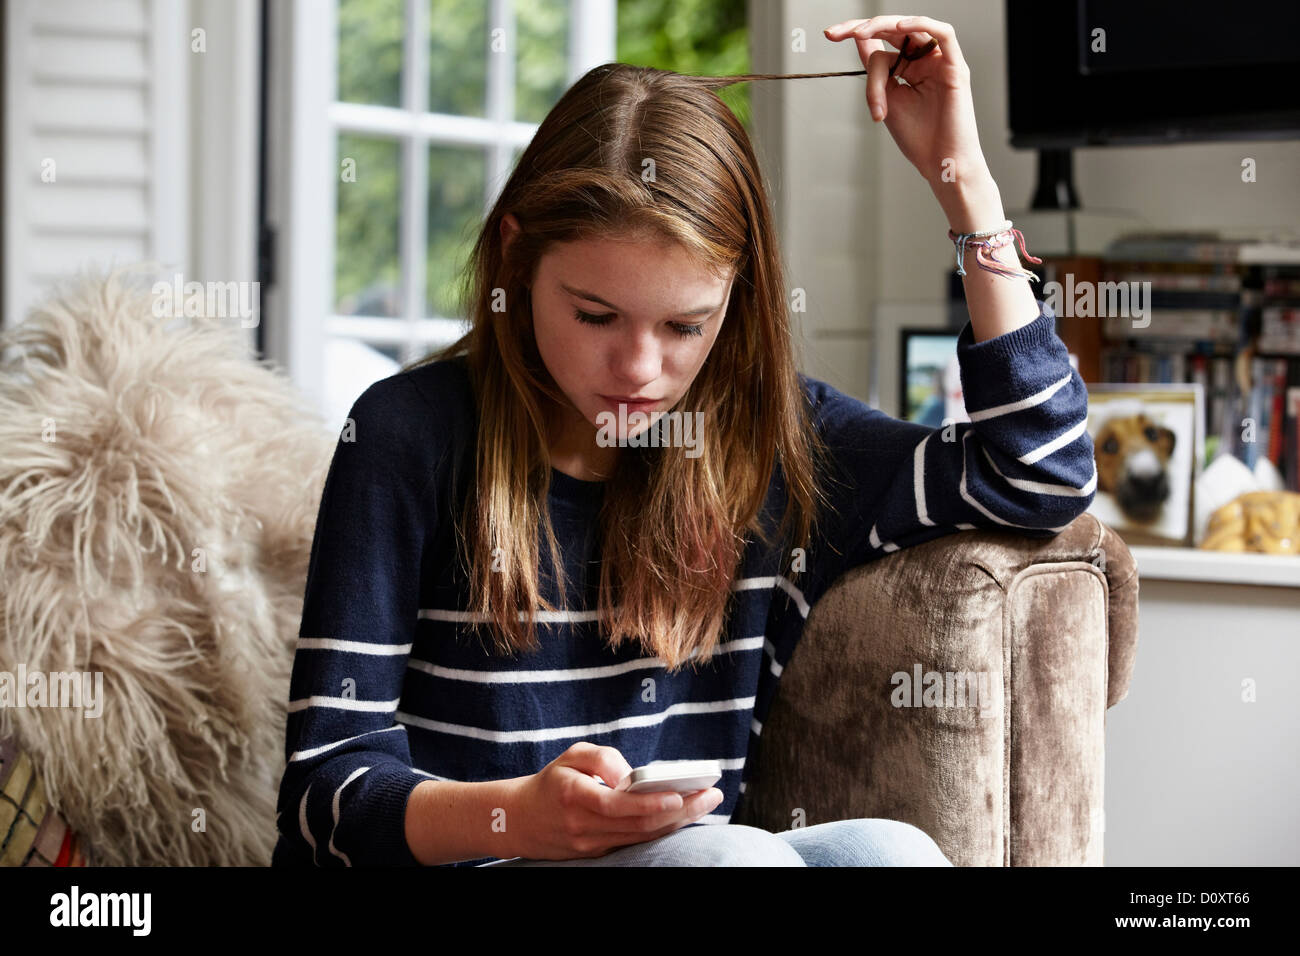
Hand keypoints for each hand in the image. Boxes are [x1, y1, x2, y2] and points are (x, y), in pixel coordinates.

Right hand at [507, 742, 723, 860]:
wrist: (520, 820)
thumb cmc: (551, 782)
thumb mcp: (571, 755)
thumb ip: (603, 758)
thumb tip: (632, 775)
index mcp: (574, 796)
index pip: (617, 805)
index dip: (650, 802)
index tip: (679, 793)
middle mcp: (583, 826)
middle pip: (639, 824)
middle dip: (680, 811)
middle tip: (711, 796)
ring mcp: (591, 845)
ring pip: (641, 837)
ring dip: (676, 823)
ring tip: (705, 804)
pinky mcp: (597, 853)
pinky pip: (635, 843)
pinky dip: (661, 830)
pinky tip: (683, 817)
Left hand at [824, 15, 990, 189]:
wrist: (940, 163)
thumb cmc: (917, 138)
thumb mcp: (886, 99)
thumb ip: (876, 71)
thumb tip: (859, 41)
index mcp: (907, 68)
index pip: (880, 42)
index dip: (855, 34)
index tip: (829, 35)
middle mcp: (924, 60)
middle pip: (893, 29)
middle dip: (862, 27)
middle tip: (836, 33)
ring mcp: (940, 62)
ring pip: (911, 31)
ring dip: (884, 26)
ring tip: (860, 33)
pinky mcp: (956, 67)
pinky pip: (944, 34)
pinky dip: (922, 24)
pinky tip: (900, 25)